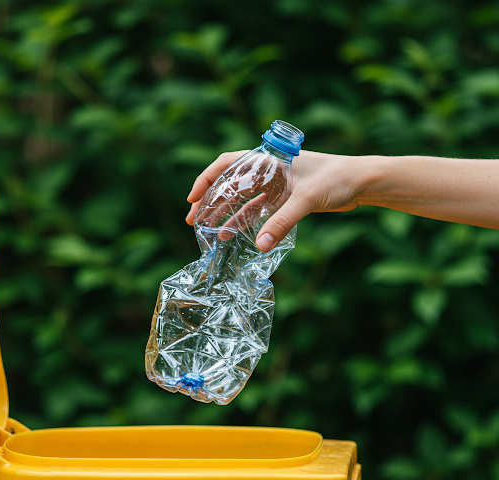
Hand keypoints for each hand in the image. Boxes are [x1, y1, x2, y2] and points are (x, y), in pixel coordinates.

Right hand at [186, 150, 368, 250]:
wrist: (360, 183)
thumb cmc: (336, 179)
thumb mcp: (307, 198)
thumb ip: (283, 221)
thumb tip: (261, 246)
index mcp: (268, 160)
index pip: (227, 164)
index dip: (206, 180)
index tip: (192, 199)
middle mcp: (267, 170)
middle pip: (230, 183)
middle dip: (210, 200)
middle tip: (193, 219)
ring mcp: (275, 185)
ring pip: (241, 199)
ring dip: (224, 213)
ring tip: (208, 230)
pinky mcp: (284, 199)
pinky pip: (257, 210)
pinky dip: (244, 221)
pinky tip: (232, 234)